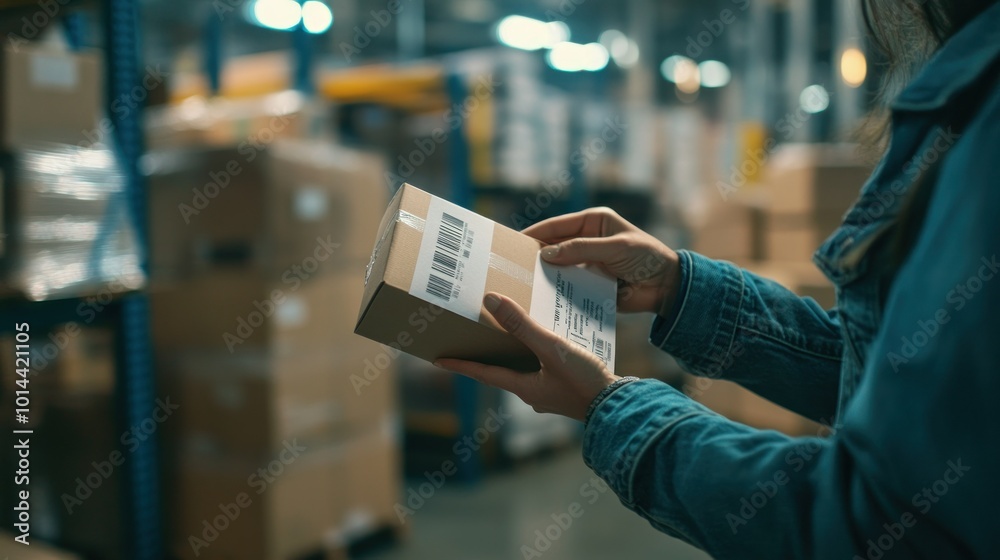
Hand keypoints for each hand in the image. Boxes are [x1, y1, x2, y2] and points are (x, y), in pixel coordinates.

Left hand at [436, 293, 618, 421]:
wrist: (620, 407)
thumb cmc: (584, 382)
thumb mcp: (551, 349)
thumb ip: (522, 326)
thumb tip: (491, 302)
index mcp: (524, 388)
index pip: (484, 374)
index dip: (462, 364)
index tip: (438, 359)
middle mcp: (534, 394)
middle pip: (502, 372)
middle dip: (488, 357)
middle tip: (472, 342)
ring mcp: (551, 394)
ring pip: (525, 371)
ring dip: (515, 355)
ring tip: (508, 335)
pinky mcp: (568, 390)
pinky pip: (545, 371)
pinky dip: (538, 356)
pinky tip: (547, 343)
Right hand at [523, 207, 680, 315]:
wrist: (668, 287)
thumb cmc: (647, 258)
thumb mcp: (616, 249)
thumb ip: (581, 249)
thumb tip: (547, 253)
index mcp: (592, 222)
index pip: (556, 226)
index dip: (534, 233)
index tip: (511, 243)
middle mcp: (586, 240)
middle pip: (553, 246)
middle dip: (534, 256)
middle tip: (511, 266)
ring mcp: (587, 263)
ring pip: (558, 268)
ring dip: (544, 275)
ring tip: (521, 284)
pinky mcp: (590, 282)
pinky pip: (569, 285)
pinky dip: (557, 291)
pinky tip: (542, 299)